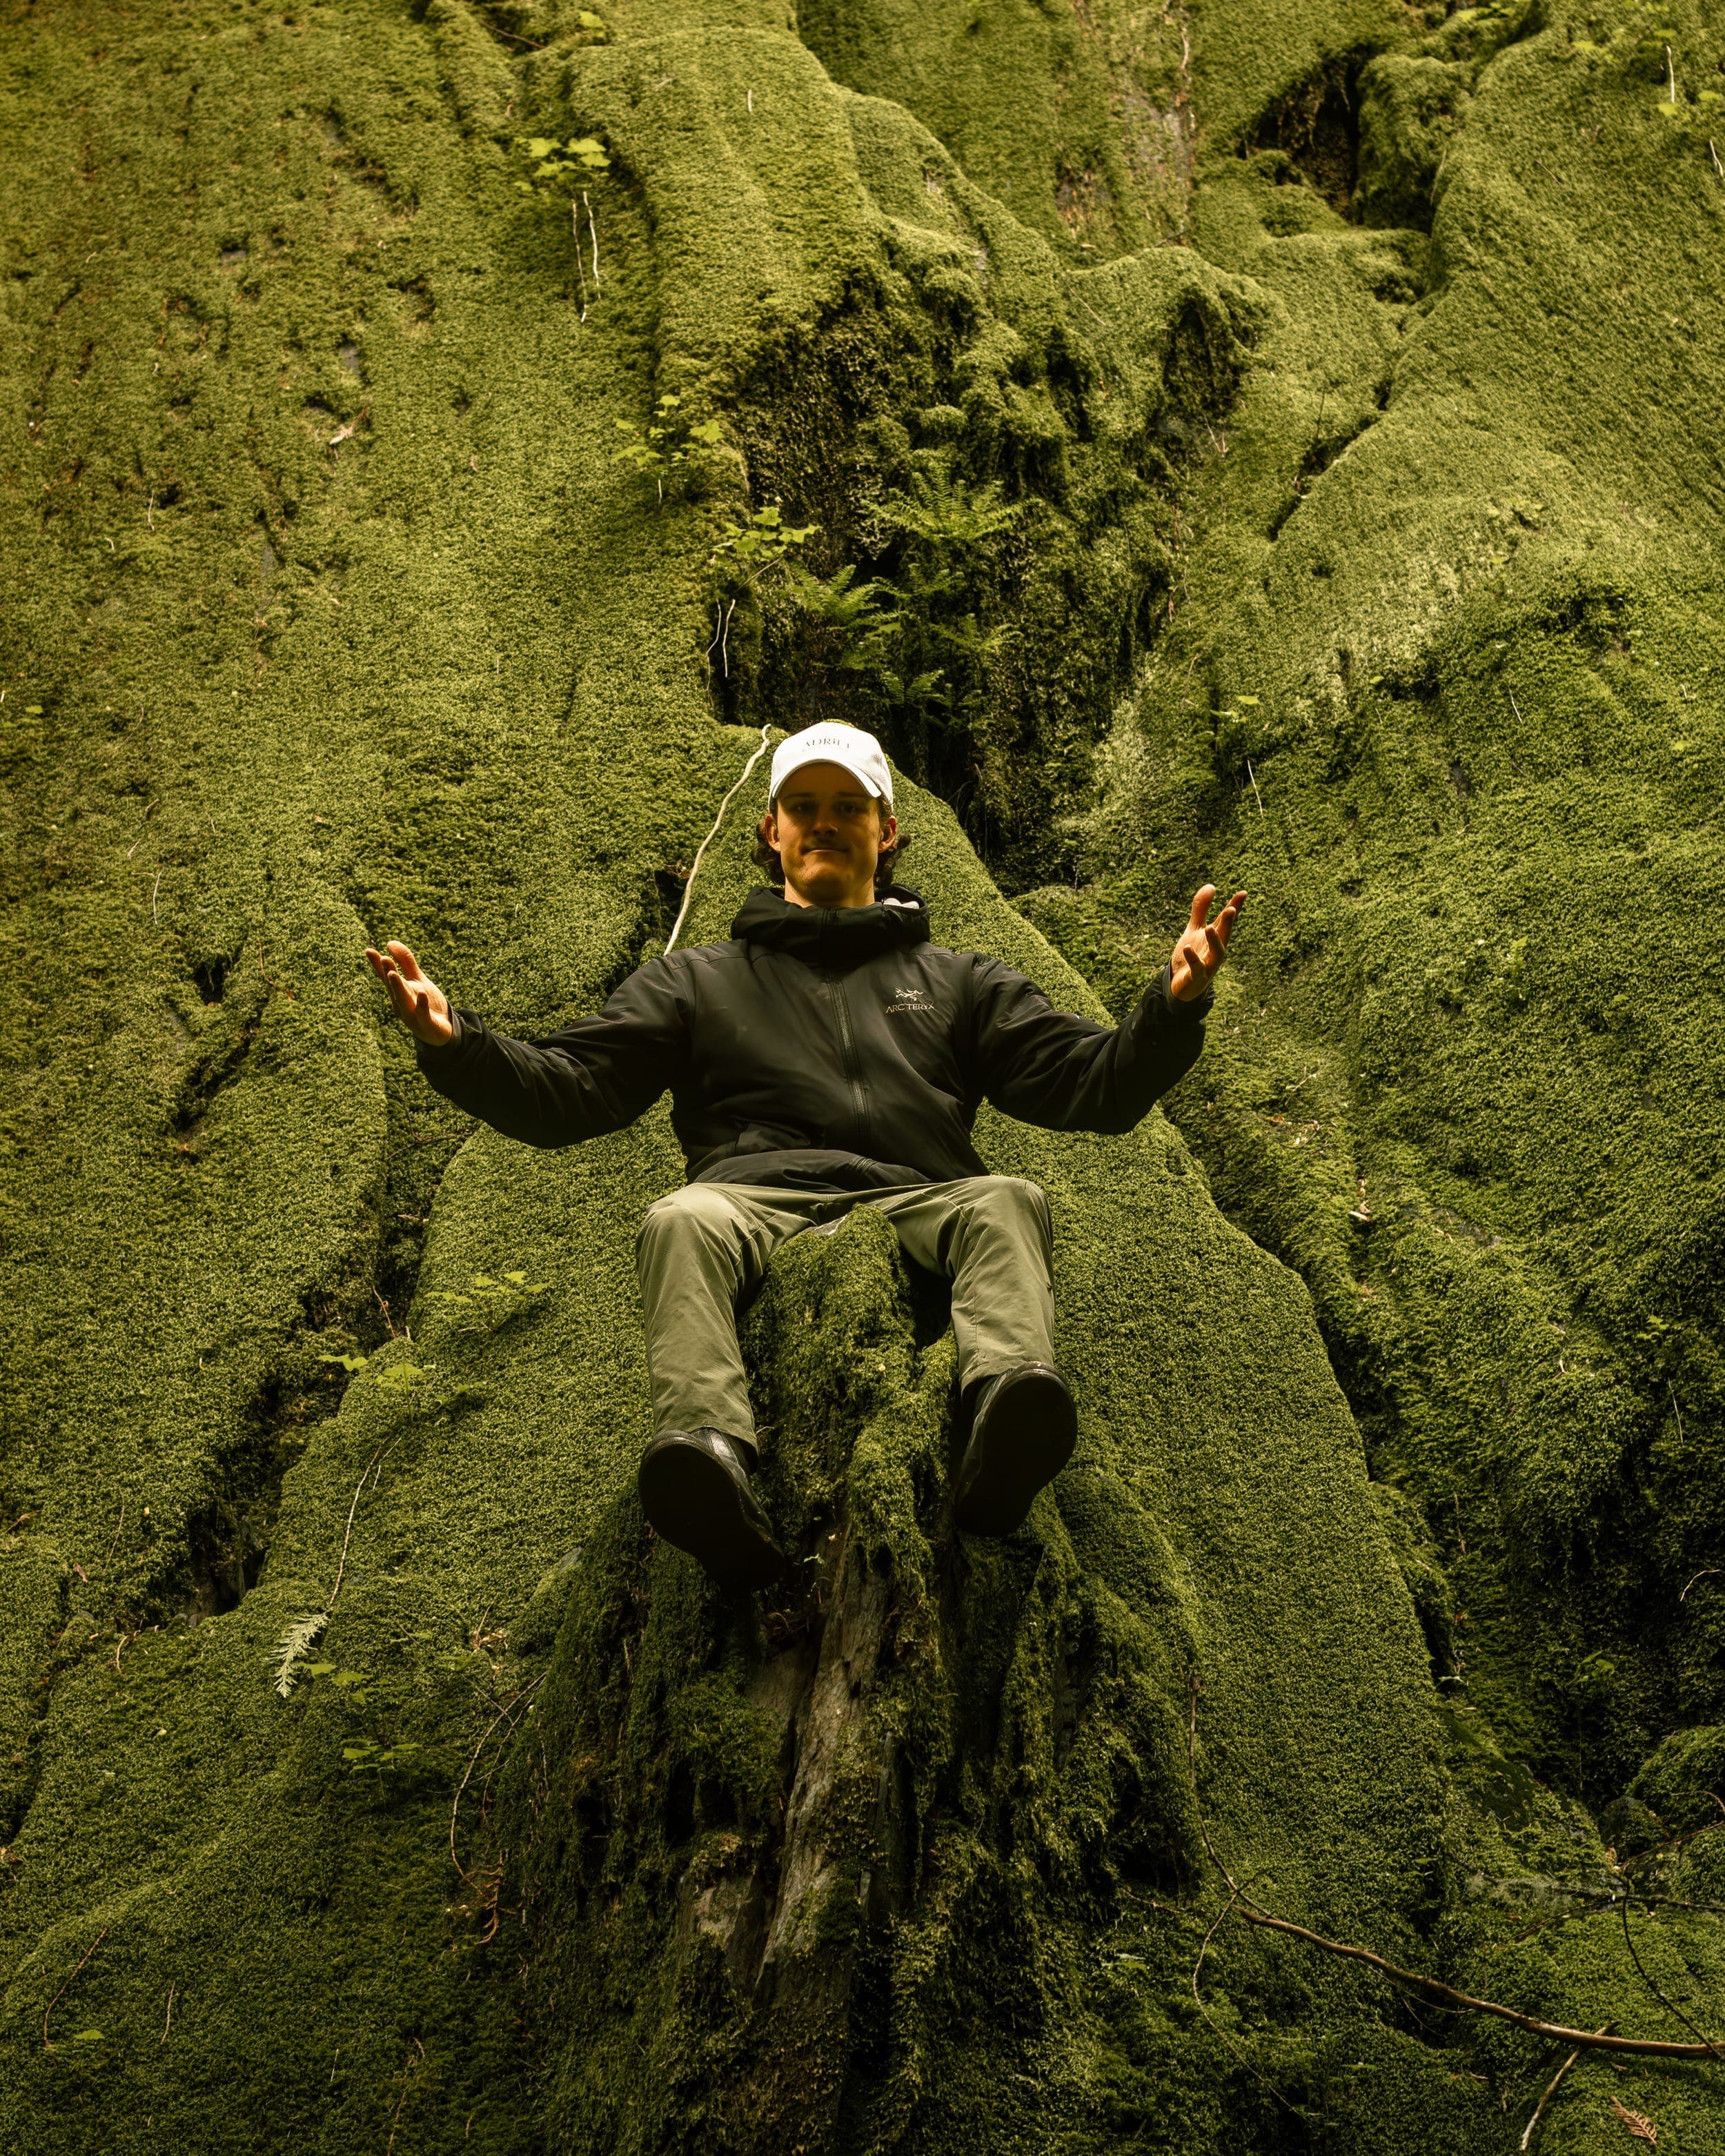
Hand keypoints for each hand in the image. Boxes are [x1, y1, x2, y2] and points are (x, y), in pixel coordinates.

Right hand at [364, 939, 454, 1044]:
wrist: (441, 1031)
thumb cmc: (425, 1003)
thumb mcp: (417, 980)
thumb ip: (405, 962)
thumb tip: (389, 942)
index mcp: (398, 991)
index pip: (386, 976)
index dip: (378, 964)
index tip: (369, 950)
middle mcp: (401, 1003)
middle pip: (393, 987)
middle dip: (388, 973)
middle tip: (383, 958)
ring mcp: (412, 1014)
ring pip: (403, 1000)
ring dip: (398, 988)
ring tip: (393, 974)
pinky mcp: (426, 1024)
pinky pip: (422, 1014)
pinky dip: (421, 1005)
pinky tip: (421, 994)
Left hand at [1170, 885, 1244, 1001]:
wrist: (1182, 986)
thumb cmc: (1192, 956)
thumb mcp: (1194, 930)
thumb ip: (1201, 909)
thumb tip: (1211, 885)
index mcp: (1216, 938)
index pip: (1226, 920)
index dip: (1234, 907)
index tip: (1243, 893)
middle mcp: (1216, 951)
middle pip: (1225, 935)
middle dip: (1229, 923)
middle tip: (1232, 909)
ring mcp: (1208, 965)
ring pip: (1217, 953)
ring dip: (1214, 941)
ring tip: (1209, 928)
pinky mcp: (1196, 977)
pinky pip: (1197, 968)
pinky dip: (1193, 959)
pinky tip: (1188, 948)